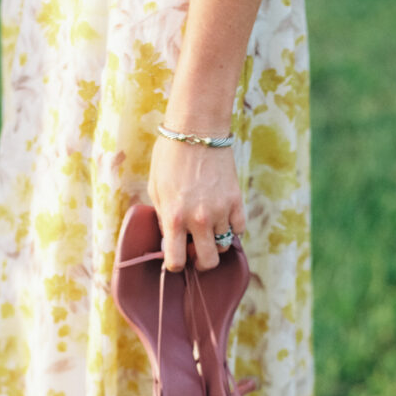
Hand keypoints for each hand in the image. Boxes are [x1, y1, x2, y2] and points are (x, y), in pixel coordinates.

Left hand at [147, 135, 246, 272]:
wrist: (197, 130)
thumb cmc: (169, 157)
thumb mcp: (156, 189)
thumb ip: (163, 217)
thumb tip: (170, 238)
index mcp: (174, 217)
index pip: (176, 261)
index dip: (174, 265)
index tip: (175, 259)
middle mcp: (199, 219)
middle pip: (208, 261)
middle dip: (201, 262)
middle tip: (196, 252)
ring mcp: (221, 211)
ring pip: (224, 245)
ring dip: (215, 241)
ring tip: (207, 227)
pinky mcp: (236, 200)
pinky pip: (239, 228)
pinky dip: (232, 229)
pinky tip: (222, 219)